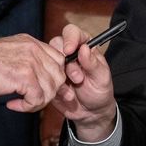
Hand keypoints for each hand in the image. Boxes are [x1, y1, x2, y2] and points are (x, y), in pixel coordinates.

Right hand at [0, 33, 64, 111]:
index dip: (53, 78)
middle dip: (48, 92)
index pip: (58, 60)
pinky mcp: (23, 76)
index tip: (41, 90)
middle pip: (59, 76)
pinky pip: (38, 99)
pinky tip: (12, 104)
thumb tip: (44, 79)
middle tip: (30, 100)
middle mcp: (33, 48)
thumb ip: (27, 61)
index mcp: (30, 41)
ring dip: (36, 102)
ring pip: (50, 89)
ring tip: (20, 102)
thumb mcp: (9, 54)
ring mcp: (29, 61)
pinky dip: (27, 107)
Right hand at [50, 23, 117, 141]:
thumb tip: (84, 48)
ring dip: (60, 74)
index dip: (70, 38)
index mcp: (83, 46)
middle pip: (56, 43)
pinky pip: (44, 75)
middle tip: (77, 78)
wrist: (90, 113)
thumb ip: (93, 64)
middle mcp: (68, 53)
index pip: (73, 32)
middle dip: (65, 60)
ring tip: (74, 88)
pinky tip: (66, 94)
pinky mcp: (49, 77)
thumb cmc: (99, 91)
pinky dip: (54, 85)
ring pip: (47, 59)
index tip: (70, 50)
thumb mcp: (101, 78)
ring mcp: (57, 65)